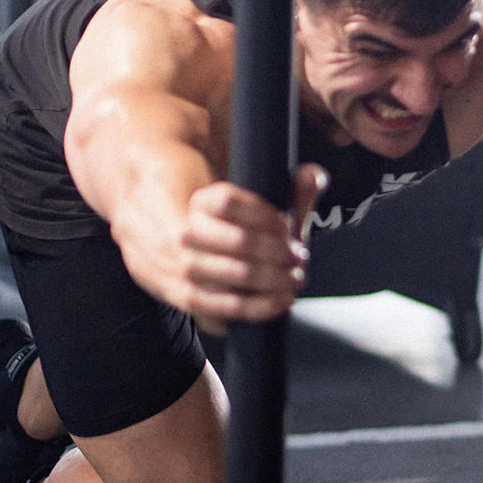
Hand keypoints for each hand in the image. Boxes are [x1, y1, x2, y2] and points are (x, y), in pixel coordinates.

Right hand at [129, 162, 328, 332]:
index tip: (286, 224)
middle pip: (239, 241)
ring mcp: (182, 267)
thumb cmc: (224, 228)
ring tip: (294, 278)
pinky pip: (225, 305)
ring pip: (236, 274)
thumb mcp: (252, 207)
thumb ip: (288, 190)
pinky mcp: (184, 296)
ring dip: (274, 278)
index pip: (228, 202)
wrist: (168, 248)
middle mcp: (185, 233)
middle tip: (299, 256)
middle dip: (278, 251)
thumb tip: (315, 176)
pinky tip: (280, 300)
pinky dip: (259, 306)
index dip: (263, 215)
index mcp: (198, 203)